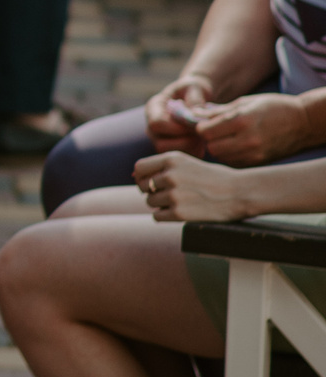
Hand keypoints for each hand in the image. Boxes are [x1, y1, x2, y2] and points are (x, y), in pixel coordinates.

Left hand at [136, 150, 261, 221]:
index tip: (153, 183)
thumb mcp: (188, 163)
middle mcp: (170, 175)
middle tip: (169, 195)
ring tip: (180, 203)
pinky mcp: (179, 213)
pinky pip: (157, 217)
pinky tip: (180, 212)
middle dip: (151, 191)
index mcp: (171, 159)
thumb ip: (164, 167)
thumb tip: (134, 176)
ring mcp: (174, 194)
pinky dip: (165, 216)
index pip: (139, 168)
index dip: (143, 177)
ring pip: (150, 202)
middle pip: (142, 187)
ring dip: (160, 205)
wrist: (241, 192)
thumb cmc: (215, 177)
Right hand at [145, 73, 214, 153]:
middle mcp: (152, 126)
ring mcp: (159, 138)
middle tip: (201, 135)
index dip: (177, 128)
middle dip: (185, 142)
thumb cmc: (193, 90)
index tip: (194, 125)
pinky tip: (202, 144)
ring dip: (189, 149)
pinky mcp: (170, 147)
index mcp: (153, 108)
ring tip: (203, 139)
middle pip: (160, 144)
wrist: (194, 96)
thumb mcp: (195, 88)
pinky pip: (179, 158)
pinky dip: (193, 154)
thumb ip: (195, 99)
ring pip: (170, 154)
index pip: (157, 124)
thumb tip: (195, 115)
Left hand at [193, 92, 319, 165]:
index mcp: (242, 121)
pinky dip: (230, 157)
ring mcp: (256, 154)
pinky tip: (236, 147)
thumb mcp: (245, 102)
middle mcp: (248, 140)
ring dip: (219, 149)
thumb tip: (194, 114)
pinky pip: (235, 163)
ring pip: (222, 158)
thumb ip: (218, 111)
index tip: (204, 123)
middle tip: (213, 133)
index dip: (201, 127)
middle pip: (212, 148)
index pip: (206, 131)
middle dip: (209, 140)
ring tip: (225, 140)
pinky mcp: (260, 163)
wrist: (304, 123)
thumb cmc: (273, 107)